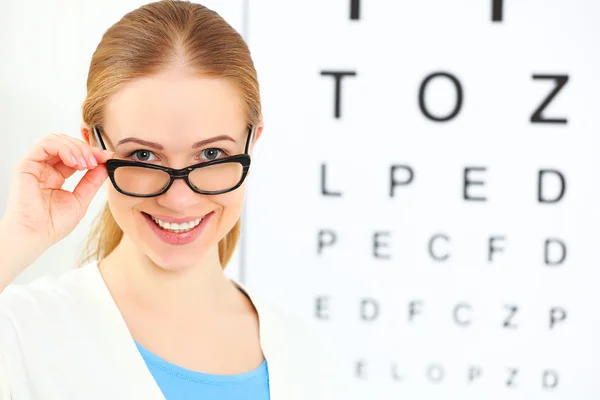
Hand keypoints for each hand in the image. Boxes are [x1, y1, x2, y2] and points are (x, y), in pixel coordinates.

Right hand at [3, 133, 113, 250]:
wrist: (36, 235)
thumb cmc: (53, 223)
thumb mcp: (81, 199)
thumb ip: (92, 181)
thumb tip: (106, 164)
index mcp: (57, 176)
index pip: (76, 156)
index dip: (93, 154)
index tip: (108, 157)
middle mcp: (46, 168)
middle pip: (68, 145)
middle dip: (87, 149)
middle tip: (98, 160)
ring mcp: (36, 165)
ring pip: (58, 140)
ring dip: (77, 148)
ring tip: (87, 163)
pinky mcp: (26, 164)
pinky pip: (46, 144)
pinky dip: (64, 148)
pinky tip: (74, 162)